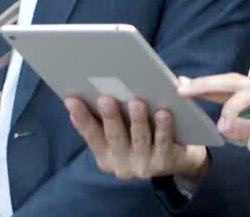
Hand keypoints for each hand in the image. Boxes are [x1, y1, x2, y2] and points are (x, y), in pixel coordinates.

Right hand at [65, 94, 209, 182]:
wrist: (179, 157)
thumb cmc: (146, 132)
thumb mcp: (126, 126)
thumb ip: (112, 112)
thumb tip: (100, 85)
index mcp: (105, 154)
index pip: (90, 134)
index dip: (80, 117)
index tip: (70, 99)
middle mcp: (121, 164)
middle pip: (114, 137)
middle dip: (109, 116)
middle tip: (105, 98)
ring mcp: (142, 166)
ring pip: (139, 139)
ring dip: (137, 120)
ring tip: (137, 102)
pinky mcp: (164, 163)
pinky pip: (163, 142)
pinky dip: (163, 127)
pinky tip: (163, 112)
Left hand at [180, 73, 249, 166]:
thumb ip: (249, 127)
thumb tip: (226, 129)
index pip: (231, 84)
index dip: (206, 83)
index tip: (182, 82)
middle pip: (234, 80)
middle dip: (206, 84)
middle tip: (182, 89)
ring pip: (249, 92)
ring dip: (231, 109)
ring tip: (222, 128)